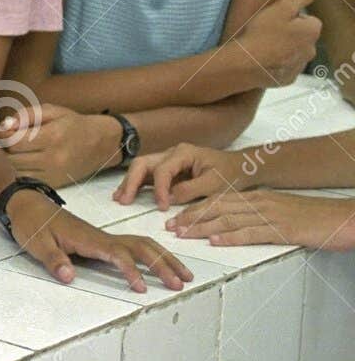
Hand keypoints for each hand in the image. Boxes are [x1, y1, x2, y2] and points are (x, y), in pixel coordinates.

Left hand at [1, 103, 122, 186]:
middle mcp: (54, 158)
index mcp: (53, 136)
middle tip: (10, 138)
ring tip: (18, 149)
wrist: (102, 143)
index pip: (14, 141)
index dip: (3, 134)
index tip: (5, 129)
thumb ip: (27, 115)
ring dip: (11, 159)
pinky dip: (21, 170)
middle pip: (12, 157)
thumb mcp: (52, 111)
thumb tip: (5, 125)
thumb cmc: (73, 124)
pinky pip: (26, 179)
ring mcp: (54, 173)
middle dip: (5, 146)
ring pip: (16, 170)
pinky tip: (26, 160)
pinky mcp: (55, 184)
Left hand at [4, 189, 192, 291]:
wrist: (27, 206)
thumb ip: (53, 260)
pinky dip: (153, 254)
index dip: (130, 270)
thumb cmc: (32, 225)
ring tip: (183, 276)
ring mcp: (104, 237)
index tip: (141, 288)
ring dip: (164, 259)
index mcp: (88, 238)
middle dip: (162, 264)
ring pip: (142, 244)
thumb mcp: (36, 244)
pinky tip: (162, 265)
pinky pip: (134, 246)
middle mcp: (101, 236)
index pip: (117, 254)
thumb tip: (69, 276)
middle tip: (180, 284)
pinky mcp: (102, 240)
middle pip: (140, 247)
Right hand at [117, 143, 250, 209]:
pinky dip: (137, 184)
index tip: (162, 207)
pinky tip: (128, 194)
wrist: (240, 167)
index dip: (159, 189)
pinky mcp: (168, 170)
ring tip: (120, 198)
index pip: (162, 170)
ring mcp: (168, 160)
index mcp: (183, 153)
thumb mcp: (215, 184)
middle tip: (124, 200)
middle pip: (143, 163)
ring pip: (141, 167)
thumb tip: (170, 198)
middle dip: (131, 181)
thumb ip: (191, 190)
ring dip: (129, 182)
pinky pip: (148, 175)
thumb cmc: (230, 173)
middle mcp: (172, 153)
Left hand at [170, 190, 354, 250]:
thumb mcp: (280, 211)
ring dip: (203, 227)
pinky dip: (231, 237)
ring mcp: (270, 215)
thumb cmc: (313, 218)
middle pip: (218, 208)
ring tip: (182, 234)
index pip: (219, 201)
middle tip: (169, 227)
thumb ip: (257, 215)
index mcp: (258, 198)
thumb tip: (236, 225)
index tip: (175, 218)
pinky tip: (215, 241)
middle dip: (191, 217)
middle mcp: (260, 203)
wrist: (343, 217)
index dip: (194, 209)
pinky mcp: (282, 230)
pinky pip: (252, 232)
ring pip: (229, 219)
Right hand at [232, 0, 321, 87]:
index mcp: (311, 31)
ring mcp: (300, 66)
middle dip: (291, 34)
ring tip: (264, 46)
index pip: (309, 19)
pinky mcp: (288, 78)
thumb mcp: (279, 8)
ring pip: (295, 52)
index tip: (277, 19)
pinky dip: (278, 63)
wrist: (244, 64)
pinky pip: (286, 66)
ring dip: (285, 48)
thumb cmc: (261, 33)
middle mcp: (311, 50)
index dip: (293, 18)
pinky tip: (263, 59)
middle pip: (303, 37)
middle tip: (269, 32)